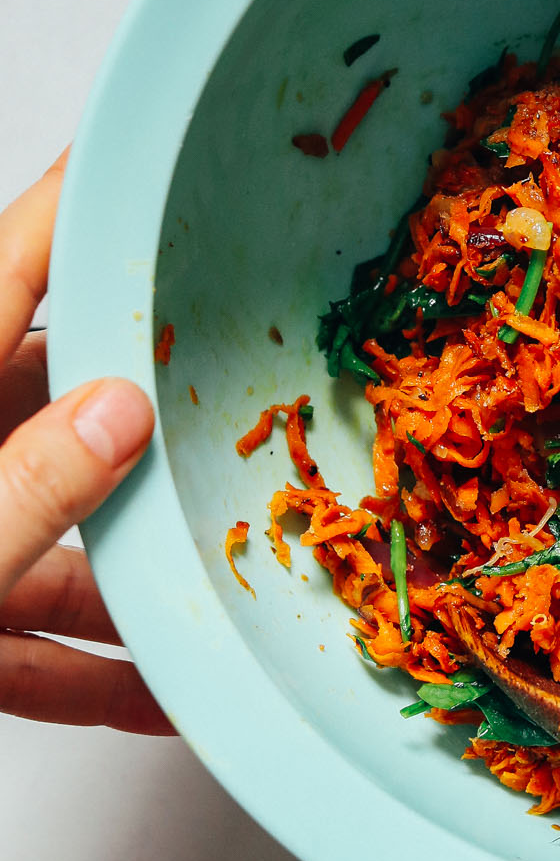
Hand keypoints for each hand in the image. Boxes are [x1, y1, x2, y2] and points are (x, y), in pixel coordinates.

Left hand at [0, 156, 172, 733]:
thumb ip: (25, 487)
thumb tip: (119, 414)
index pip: (16, 271)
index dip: (82, 209)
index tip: (145, 162)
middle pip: (60, 405)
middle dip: (151, 411)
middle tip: (237, 393)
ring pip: (60, 533)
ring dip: (139, 570)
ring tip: (226, 572)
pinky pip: (35, 644)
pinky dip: (95, 674)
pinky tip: (159, 697)